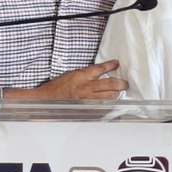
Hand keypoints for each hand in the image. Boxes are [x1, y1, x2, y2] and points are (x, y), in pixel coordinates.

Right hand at [9, 61, 127, 100]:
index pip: (101, 68)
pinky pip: (102, 106)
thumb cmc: (58, 87)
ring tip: (118, 93)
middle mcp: (87, 86)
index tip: (116, 64)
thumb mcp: (72, 75)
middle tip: (125, 84)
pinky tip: (110, 105)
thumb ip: (85, 75)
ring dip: (116, 94)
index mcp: (82, 75)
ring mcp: (88, 98)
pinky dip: (108, 105)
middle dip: (121, 83)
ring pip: (109, 96)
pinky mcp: (87, 107)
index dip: (111, 65)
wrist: (46, 99)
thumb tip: (98, 73)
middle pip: (110, 83)